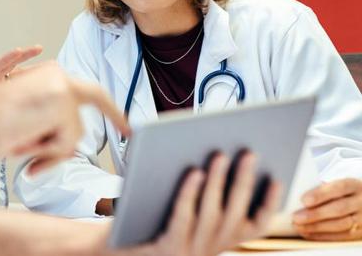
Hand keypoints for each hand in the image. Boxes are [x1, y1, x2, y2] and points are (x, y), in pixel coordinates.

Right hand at [0, 61, 128, 172]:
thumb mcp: (25, 121)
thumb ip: (48, 126)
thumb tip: (64, 149)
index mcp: (47, 74)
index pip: (84, 87)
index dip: (107, 106)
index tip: (123, 121)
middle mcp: (59, 75)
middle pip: (96, 98)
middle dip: (115, 116)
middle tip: (129, 131)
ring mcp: (63, 88)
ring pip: (75, 133)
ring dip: (51, 148)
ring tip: (23, 142)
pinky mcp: (63, 105)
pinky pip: (66, 143)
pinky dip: (47, 153)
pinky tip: (26, 141)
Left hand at [119, 153, 281, 255]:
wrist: (122, 249)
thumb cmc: (156, 223)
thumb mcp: (191, 214)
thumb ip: (208, 196)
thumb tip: (223, 155)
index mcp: (223, 241)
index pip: (257, 225)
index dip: (269, 203)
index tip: (276, 178)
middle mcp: (212, 248)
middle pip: (235, 213)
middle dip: (244, 180)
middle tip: (249, 152)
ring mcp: (191, 250)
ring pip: (212, 213)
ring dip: (219, 181)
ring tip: (220, 155)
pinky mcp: (169, 246)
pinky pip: (184, 215)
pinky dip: (191, 192)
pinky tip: (193, 171)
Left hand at [293, 178, 361, 240]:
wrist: (360, 203)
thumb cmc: (341, 193)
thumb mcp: (336, 185)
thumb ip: (322, 190)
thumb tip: (300, 201)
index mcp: (354, 186)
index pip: (338, 188)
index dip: (321, 194)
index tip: (304, 200)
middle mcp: (361, 202)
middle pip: (339, 208)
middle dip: (316, 214)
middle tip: (296, 217)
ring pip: (341, 224)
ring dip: (317, 227)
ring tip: (299, 226)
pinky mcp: (361, 232)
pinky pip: (343, 236)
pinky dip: (323, 235)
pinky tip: (308, 233)